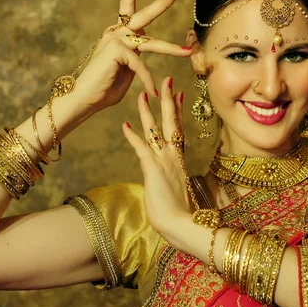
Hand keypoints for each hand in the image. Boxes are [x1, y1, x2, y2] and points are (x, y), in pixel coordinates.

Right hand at [72, 0, 191, 112]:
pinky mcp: (117, 50)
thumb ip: (136, 64)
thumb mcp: (125, 74)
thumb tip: (146, 62)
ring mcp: (116, 39)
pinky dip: (147, 80)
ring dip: (171, 49)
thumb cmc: (103, 90)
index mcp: (117, 35)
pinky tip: (151, 92)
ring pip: (151, 44)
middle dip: (161, 3)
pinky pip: (141, 66)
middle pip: (142, 14)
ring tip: (188, 52)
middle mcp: (116, 33)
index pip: (126, 9)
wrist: (83, 100)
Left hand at [122, 77, 193, 245]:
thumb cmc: (181, 215)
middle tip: (168, 80)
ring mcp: (164, 162)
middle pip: (171, 123)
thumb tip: (176, 185)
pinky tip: (125, 124)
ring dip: (148, 111)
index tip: (179, 95)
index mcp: (179, 162)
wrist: (182, 225)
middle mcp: (173, 158)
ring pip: (155, 130)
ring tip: (143, 94)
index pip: (179, 131)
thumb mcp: (177, 195)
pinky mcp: (153, 170)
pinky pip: (141, 148)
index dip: (178, 112)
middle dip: (168, 100)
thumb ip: (175, 184)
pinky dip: (132, 136)